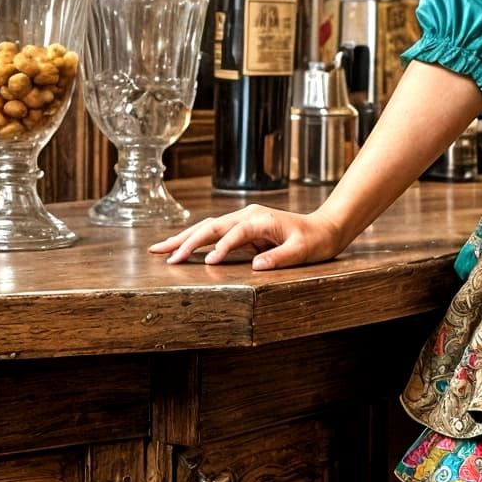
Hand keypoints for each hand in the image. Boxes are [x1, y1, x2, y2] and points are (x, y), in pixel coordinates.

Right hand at [148, 205, 346, 269]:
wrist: (323, 228)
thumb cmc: (315, 240)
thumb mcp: (302, 251)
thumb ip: (280, 257)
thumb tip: (256, 266)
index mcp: (261, 219)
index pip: (235, 233)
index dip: (221, 247)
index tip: (208, 263)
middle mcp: (248, 216)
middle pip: (211, 227)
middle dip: (187, 241)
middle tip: (165, 257)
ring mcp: (242, 220)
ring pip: (206, 227)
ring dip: (183, 239)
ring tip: (158, 250)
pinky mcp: (240, 228)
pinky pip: (212, 233)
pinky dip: (193, 239)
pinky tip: (177, 247)